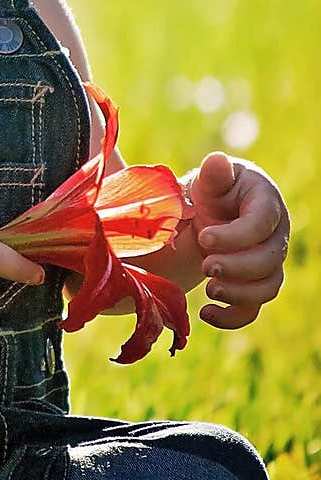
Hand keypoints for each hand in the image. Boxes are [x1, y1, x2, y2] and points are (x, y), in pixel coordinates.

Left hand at [186, 153, 288, 329]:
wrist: (208, 214)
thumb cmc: (210, 192)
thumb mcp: (208, 180)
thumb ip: (213, 174)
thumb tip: (217, 162)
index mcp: (265, 204)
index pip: (262, 223)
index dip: (237, 235)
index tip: (204, 237)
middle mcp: (274, 235)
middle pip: (270, 260)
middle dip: (238, 267)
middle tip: (207, 265)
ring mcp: (268, 263)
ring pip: (268, 287)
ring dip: (239, 293)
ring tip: (209, 288)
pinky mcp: (254, 285)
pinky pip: (253, 309)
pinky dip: (232, 317)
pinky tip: (206, 313)